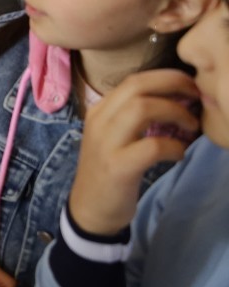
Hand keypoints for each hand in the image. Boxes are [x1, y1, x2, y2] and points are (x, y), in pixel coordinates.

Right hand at [69, 69, 200, 235]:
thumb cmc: (109, 170)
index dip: (167, 78)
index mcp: (99, 110)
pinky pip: (152, 146)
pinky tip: (179, 154)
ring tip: (190, 127)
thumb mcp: (115, 136)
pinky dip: (174, 146)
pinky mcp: (117, 167)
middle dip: (173, 85)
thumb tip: (177, 99)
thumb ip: (135, 117)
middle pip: (136, 86)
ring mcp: (105, 143)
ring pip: (141, 109)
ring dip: (175, 113)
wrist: (90, 209)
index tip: (190, 88)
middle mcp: (99, 121)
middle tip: (196, 98)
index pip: (134, 80)